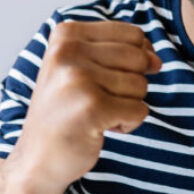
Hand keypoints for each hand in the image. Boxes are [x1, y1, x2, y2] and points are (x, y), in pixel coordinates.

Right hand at [8, 20, 161, 193]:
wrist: (37, 158)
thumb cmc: (64, 112)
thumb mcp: (81, 67)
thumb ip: (119, 52)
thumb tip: (156, 60)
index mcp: (66, 34)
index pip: (133, 34)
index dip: (135, 60)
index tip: (107, 79)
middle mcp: (68, 51)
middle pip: (139, 59)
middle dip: (130, 85)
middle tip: (97, 100)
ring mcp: (79, 79)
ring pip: (140, 85)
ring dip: (126, 106)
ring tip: (95, 115)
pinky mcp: (92, 107)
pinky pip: (139, 110)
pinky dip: (128, 124)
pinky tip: (99, 128)